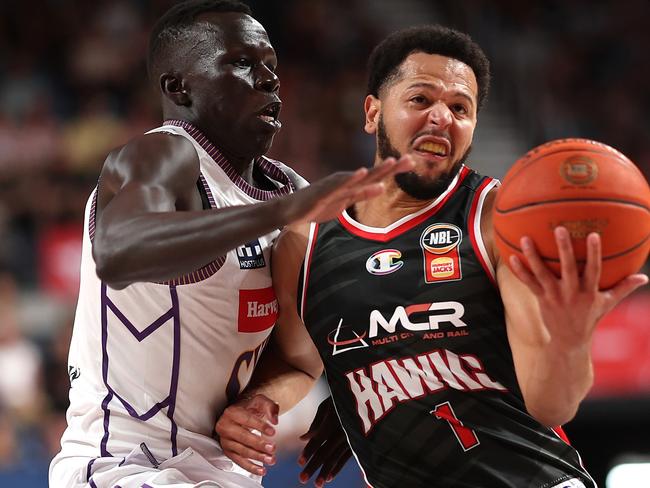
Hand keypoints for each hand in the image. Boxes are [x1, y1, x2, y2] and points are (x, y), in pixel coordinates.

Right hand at [215, 394, 278, 475]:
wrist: (239, 413)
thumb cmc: (249, 408)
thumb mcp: (260, 401)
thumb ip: (270, 407)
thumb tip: (275, 420)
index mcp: (232, 412)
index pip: (247, 420)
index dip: (260, 426)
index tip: (272, 432)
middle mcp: (225, 426)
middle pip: (243, 437)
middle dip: (259, 444)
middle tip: (272, 448)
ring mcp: (225, 440)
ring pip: (241, 451)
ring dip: (257, 457)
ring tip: (271, 459)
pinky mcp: (228, 451)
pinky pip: (239, 461)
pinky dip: (251, 467)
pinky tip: (261, 470)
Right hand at [285, 155, 414, 224]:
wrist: (291, 211)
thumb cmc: (318, 205)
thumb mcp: (345, 202)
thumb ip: (362, 194)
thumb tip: (381, 186)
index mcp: (352, 185)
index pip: (377, 176)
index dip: (394, 170)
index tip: (412, 163)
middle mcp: (346, 182)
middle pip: (372, 173)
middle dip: (391, 167)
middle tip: (410, 160)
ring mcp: (334, 186)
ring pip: (359, 177)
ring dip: (375, 170)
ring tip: (391, 163)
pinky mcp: (323, 193)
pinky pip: (339, 186)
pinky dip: (351, 179)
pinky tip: (361, 172)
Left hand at [298, 397, 350, 486]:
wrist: (370, 396)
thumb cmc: (343, 397)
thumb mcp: (328, 404)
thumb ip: (316, 422)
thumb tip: (302, 439)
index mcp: (334, 419)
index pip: (319, 439)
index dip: (309, 451)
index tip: (299, 463)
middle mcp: (342, 431)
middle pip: (326, 452)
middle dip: (313, 466)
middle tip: (302, 479)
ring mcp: (351, 438)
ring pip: (336, 458)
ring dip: (325, 472)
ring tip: (316, 484)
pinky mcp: (358, 442)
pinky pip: (346, 458)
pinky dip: (337, 468)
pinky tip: (328, 477)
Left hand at [509, 227, 647, 346]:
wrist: (569, 341)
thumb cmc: (590, 317)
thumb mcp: (608, 303)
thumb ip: (623, 288)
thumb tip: (644, 278)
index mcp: (589, 292)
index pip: (594, 269)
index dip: (594, 253)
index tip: (593, 235)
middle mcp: (571, 293)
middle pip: (567, 267)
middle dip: (564, 248)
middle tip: (559, 229)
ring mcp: (554, 296)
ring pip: (542, 273)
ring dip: (533, 256)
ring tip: (525, 238)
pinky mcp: (541, 299)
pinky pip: (528, 283)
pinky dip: (520, 271)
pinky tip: (512, 257)